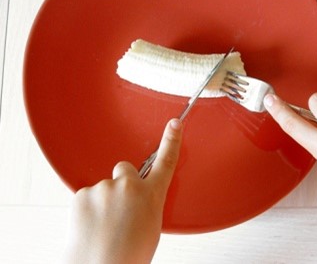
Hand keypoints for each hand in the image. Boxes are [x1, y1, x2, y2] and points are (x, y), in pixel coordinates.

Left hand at [62, 118, 182, 263]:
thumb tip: (137, 199)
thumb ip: (146, 204)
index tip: (175, 123)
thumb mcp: (150, 227)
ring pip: (104, 186)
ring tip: (104, 224)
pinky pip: (87, 194)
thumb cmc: (128, 255)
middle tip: (118, 207)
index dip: (172, 140)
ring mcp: (106, 188)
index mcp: (151, 195)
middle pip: (124, 169)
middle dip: (121, 181)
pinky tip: (91, 224)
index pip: (166, 161)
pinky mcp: (84, 193)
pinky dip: (88, 207)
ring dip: (104, 200)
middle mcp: (129, 186)